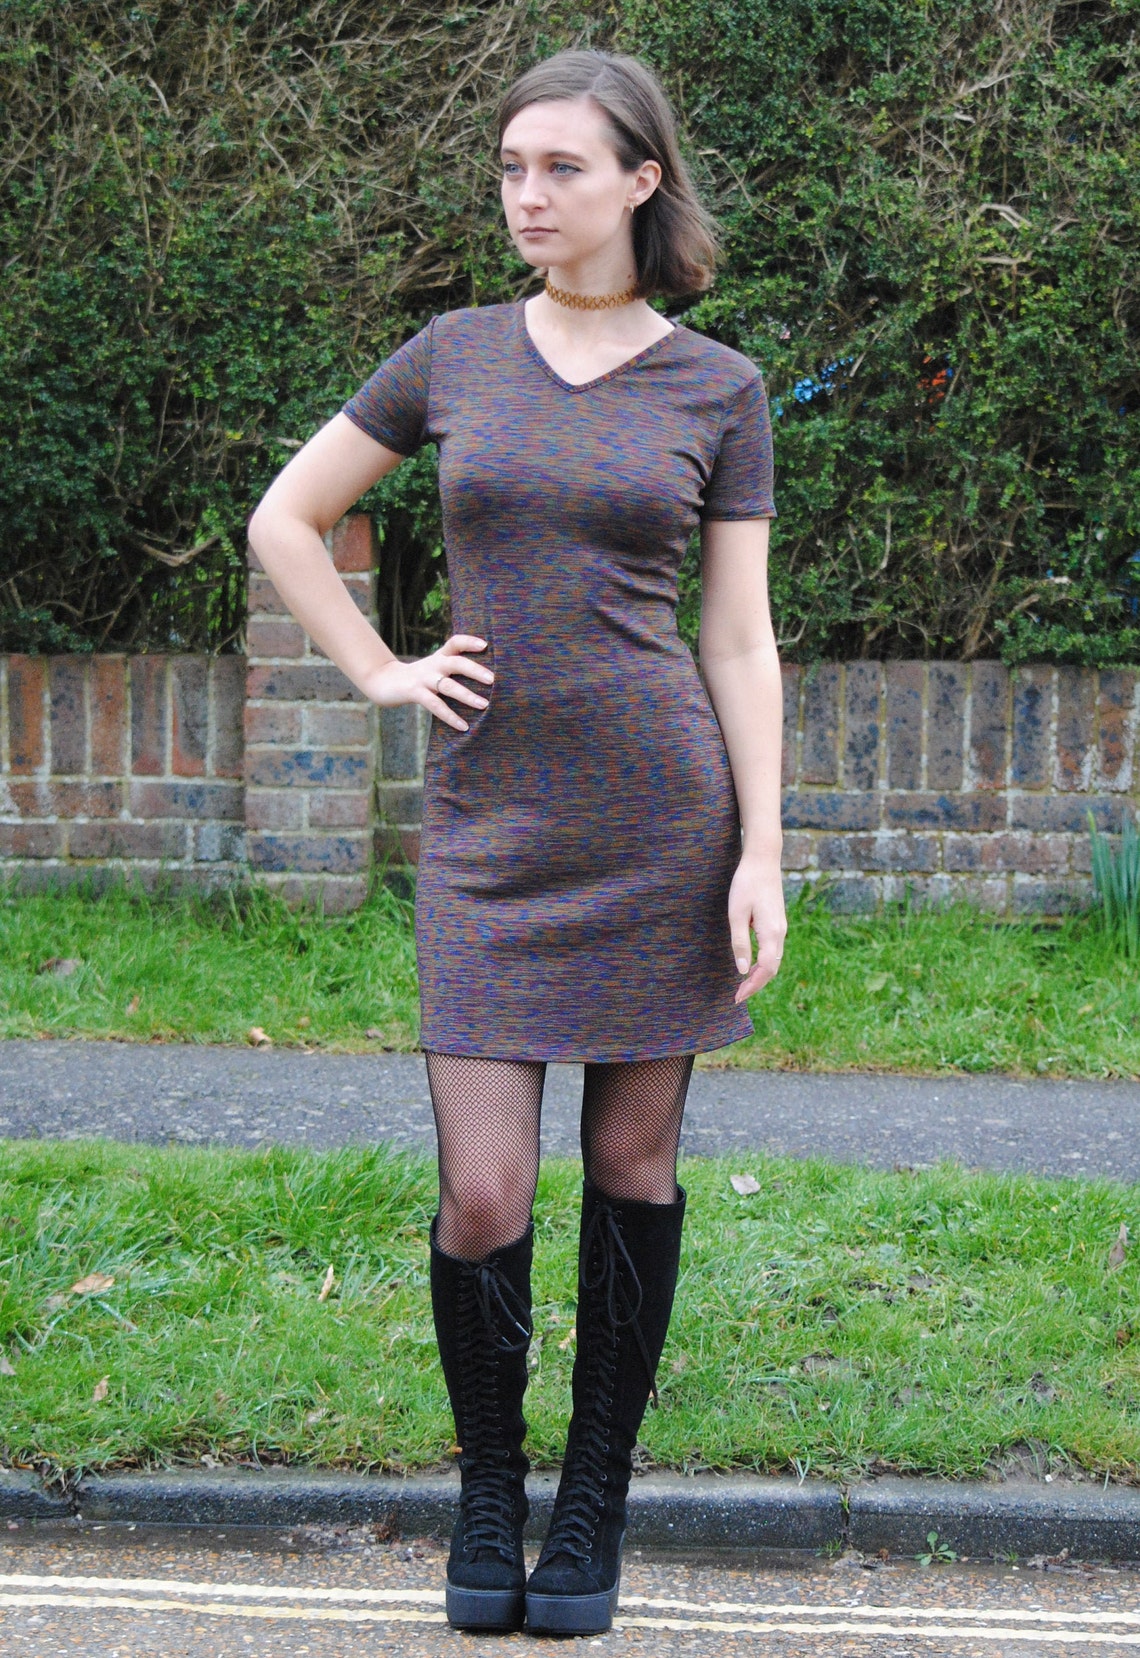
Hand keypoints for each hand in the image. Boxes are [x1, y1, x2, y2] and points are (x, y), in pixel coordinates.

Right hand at [362, 635, 492, 731]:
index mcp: (439, 657)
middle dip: (475, 670)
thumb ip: (452, 669)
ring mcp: (424, 679)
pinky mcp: (415, 693)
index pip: (455, 643)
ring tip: (484, 705)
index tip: (485, 645)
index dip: (469, 642)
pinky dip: (450, 716)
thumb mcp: (434, 668)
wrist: (384, 681)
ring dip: (467, 695)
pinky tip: (463, 726)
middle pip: (456, 663)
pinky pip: (436, 705)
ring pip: (448, 686)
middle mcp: (433, 665)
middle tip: (493, 679)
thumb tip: (484, 679)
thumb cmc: (417, 678)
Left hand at [728, 854, 785, 1002]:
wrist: (763, 860)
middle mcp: (780, 933)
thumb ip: (739, 942)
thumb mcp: (737, 914)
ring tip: (742, 985)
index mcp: (771, 933)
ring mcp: (781, 928)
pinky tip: (750, 965)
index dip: (753, 986)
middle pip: (772, 969)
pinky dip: (763, 963)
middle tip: (738, 996)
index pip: (766, 970)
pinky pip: (773, 950)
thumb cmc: (746, 884)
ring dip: (760, 975)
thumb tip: (741, 970)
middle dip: (756, 985)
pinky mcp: (777, 923)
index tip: (738, 997)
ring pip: (774, 961)